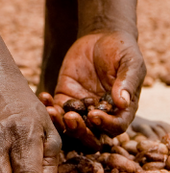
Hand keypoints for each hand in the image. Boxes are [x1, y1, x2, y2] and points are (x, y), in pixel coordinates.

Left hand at [44, 31, 145, 148]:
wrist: (100, 37)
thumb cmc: (121, 50)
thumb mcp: (130, 62)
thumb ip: (127, 82)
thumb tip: (123, 102)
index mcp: (121, 110)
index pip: (116, 127)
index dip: (106, 125)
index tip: (94, 115)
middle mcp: (102, 114)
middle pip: (90, 135)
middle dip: (79, 131)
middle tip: (70, 117)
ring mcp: (81, 108)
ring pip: (69, 126)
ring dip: (60, 123)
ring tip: (52, 110)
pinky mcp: (65, 97)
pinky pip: (55, 109)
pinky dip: (48, 107)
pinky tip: (43, 97)